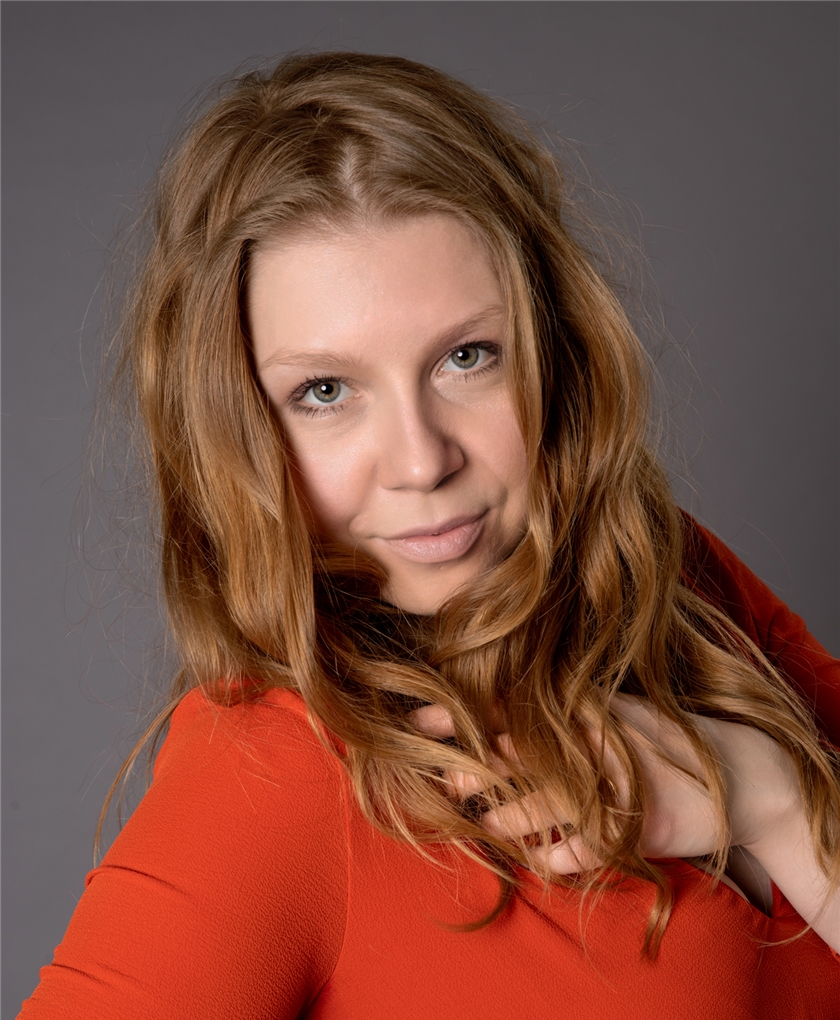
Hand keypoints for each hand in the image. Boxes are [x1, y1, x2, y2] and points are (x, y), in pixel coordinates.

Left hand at [411, 694, 798, 875]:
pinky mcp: (637, 829)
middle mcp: (597, 744)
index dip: (462, 714)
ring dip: (505, 818)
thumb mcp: (619, 712)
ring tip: (485, 823)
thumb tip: (500, 718)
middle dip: (473, 772)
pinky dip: (554, 856)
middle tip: (444, 783)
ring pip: (541, 807)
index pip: (513, 707)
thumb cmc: (667, 741)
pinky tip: (541, 858)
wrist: (747, 774)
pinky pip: (579, 850)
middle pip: (516, 758)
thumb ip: (567, 712)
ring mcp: (617, 786)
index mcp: (588, 710)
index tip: (417, 719)